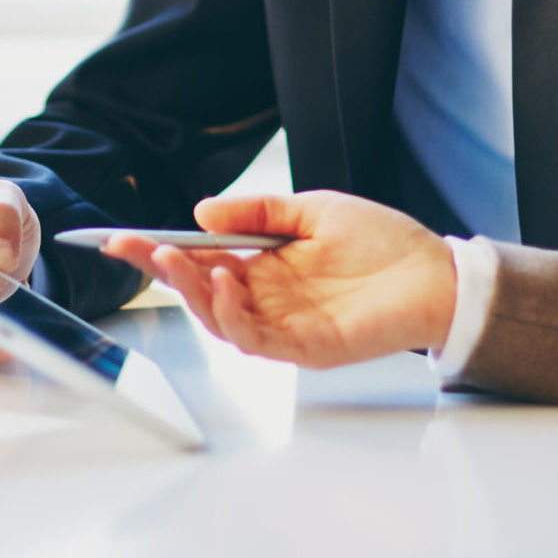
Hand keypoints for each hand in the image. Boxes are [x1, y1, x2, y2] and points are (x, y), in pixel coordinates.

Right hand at [101, 191, 455, 368]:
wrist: (435, 273)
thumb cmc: (381, 242)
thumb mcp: (312, 209)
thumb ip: (259, 210)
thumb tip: (203, 211)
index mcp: (264, 265)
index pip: (200, 260)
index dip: (160, 250)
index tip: (122, 237)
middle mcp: (267, 298)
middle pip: (200, 292)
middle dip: (163, 270)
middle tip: (137, 248)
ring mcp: (284, 326)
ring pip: (220, 319)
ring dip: (194, 291)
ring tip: (179, 258)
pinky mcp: (306, 347)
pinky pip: (258, 339)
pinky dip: (235, 315)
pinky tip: (227, 283)